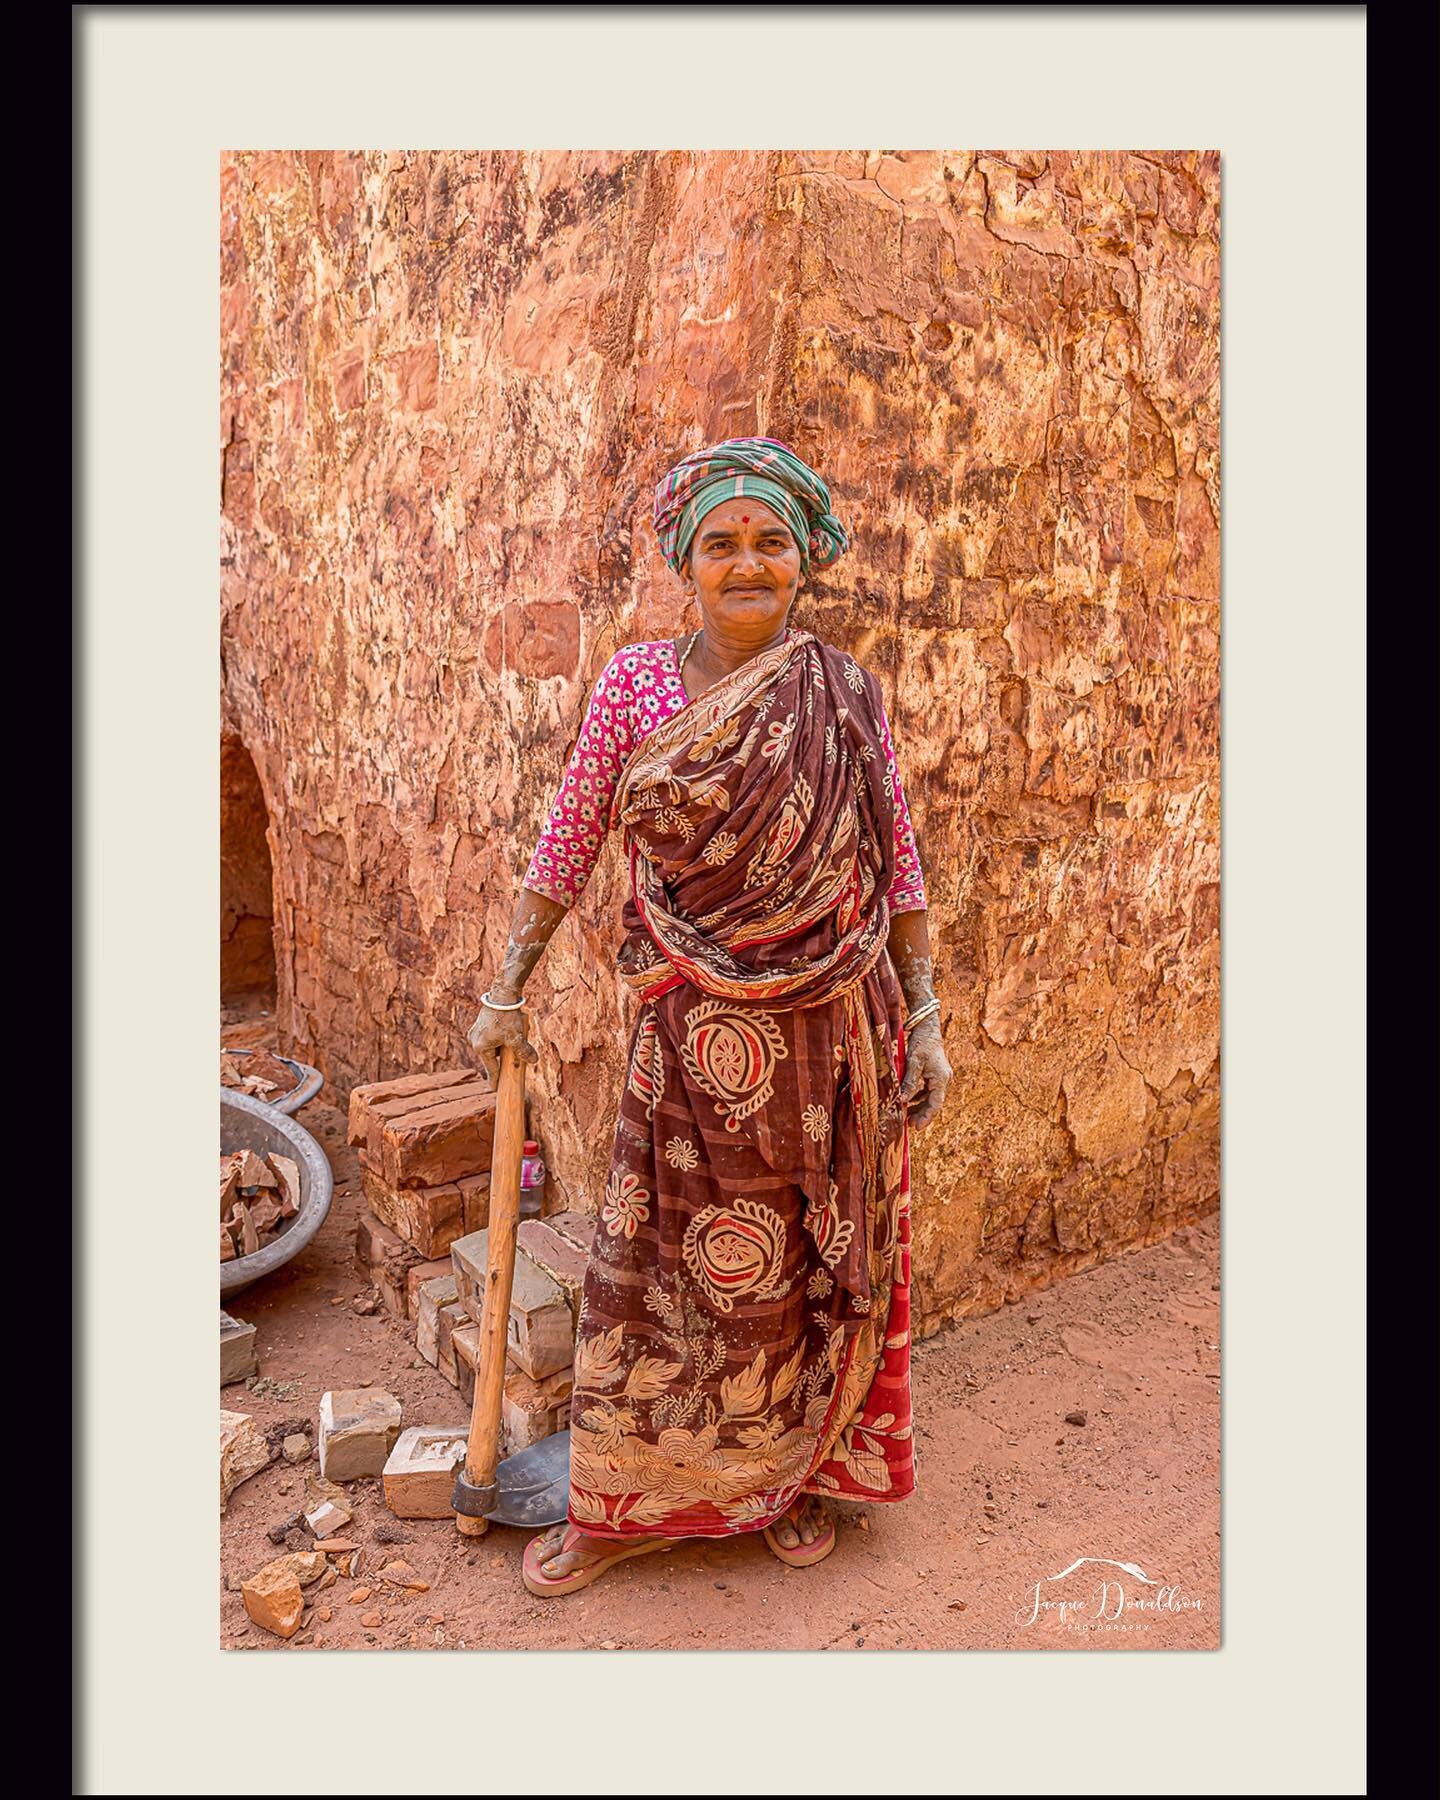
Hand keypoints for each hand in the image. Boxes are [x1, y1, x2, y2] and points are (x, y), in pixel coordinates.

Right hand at [467, 998, 537, 1087]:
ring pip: (492, 1046)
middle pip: (492, 1057)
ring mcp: (476, 1032)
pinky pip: (491, 1037)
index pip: (491, 1068)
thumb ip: (523, 1051)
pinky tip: (509, 1032)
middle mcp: (475, 1040)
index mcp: (481, 1047)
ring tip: (514, 1040)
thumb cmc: (507, 1016)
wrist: (502, 994)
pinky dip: (500, 1038)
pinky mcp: (481, 1024)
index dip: (495, 1079)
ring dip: (502, 1047)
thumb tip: (533, 1061)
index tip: (495, 1090)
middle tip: (513, 1063)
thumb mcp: (517, 1037)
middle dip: (503, 1060)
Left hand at [898, 1014, 951, 1129]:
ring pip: (931, 1097)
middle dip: (922, 1114)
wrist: (927, 1027)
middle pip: (934, 1102)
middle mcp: (944, 1079)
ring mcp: (940, 1076)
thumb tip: (903, 1100)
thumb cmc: (921, 1042)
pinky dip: (919, 1097)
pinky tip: (909, 1101)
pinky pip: (928, 1090)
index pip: (935, 1104)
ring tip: (907, 1115)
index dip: (926, 1117)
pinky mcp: (935, 1073)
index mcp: (941, 1078)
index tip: (917, 1127)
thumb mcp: (913, 1062)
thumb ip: (909, 1082)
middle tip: (908, 1124)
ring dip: (920, 1106)